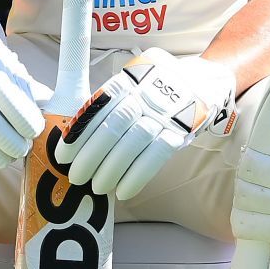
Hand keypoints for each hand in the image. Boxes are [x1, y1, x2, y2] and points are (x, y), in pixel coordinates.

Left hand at [57, 49, 236, 198]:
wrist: (207, 77)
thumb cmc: (158, 86)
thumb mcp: (133, 80)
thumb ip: (109, 102)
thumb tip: (76, 132)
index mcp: (127, 81)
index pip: (97, 108)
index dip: (78, 133)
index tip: (62, 155)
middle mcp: (144, 95)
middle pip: (113, 126)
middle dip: (90, 155)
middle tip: (76, 177)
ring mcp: (165, 112)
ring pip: (133, 142)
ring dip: (112, 169)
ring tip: (97, 187)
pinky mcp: (182, 130)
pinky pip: (157, 155)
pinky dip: (138, 175)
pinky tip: (123, 191)